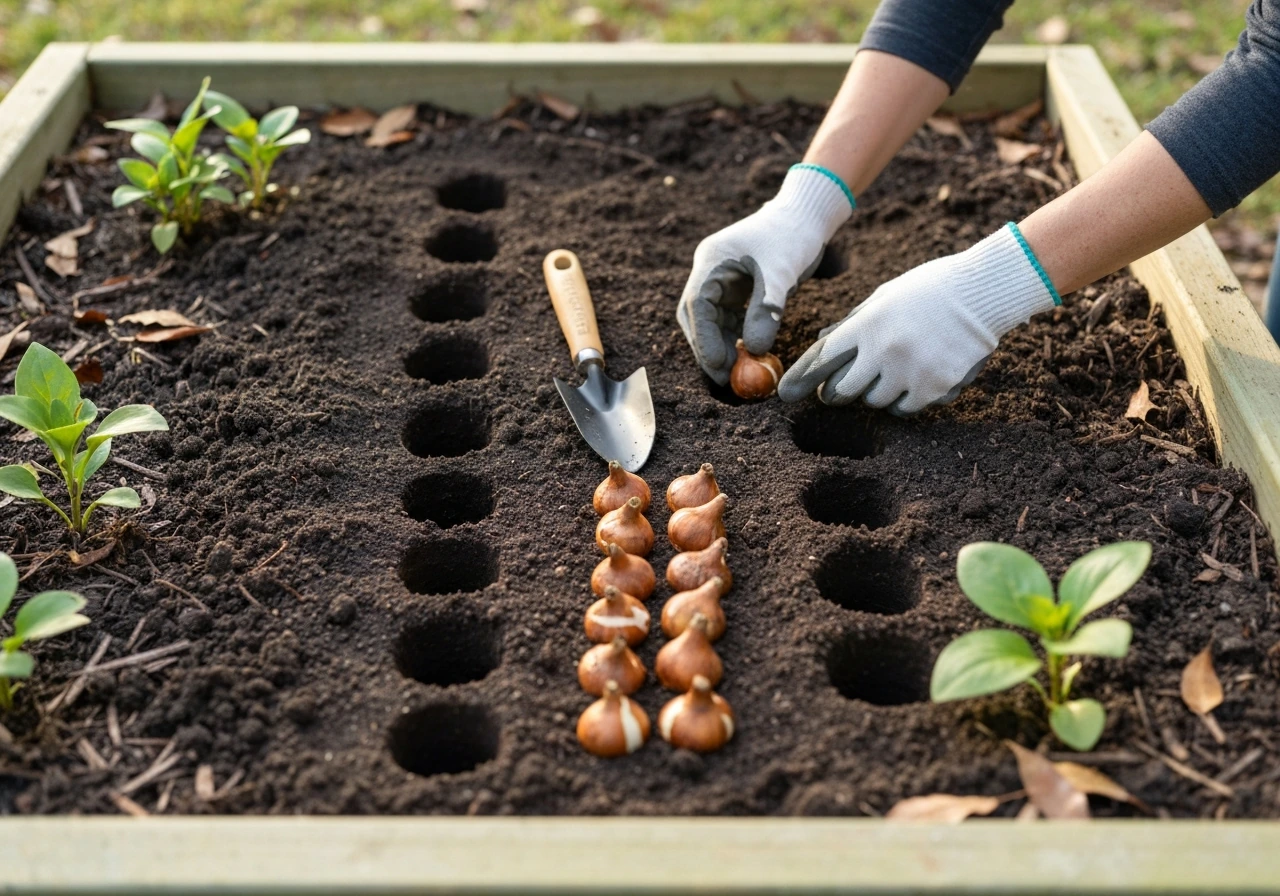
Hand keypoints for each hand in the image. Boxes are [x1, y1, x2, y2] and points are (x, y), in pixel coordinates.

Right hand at [677, 165, 853, 384]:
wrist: (806, 216)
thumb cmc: (794, 236)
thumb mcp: (781, 273)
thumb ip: (766, 310)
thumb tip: (755, 351)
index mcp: (712, 260)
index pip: (697, 305)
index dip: (704, 339)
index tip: (719, 367)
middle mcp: (709, 270)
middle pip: (696, 316)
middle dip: (708, 348)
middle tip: (725, 378)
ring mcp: (719, 278)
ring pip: (710, 320)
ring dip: (721, 346)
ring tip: (738, 371)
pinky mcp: (733, 286)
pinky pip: (726, 317)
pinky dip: (734, 337)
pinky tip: (747, 354)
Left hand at [778, 223, 1060, 413]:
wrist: (983, 293)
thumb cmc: (928, 290)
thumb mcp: (883, 298)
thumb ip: (852, 323)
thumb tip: (822, 341)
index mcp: (867, 325)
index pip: (821, 359)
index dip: (800, 379)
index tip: (785, 393)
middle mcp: (884, 352)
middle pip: (842, 391)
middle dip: (835, 392)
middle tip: (835, 390)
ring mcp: (909, 372)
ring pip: (873, 402)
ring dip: (873, 393)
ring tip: (889, 372)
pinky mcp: (934, 389)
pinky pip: (903, 409)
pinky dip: (902, 401)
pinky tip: (912, 380)